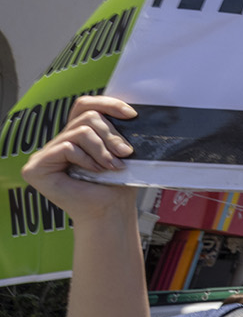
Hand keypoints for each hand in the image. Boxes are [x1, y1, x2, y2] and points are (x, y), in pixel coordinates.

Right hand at [22, 96, 140, 221]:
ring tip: (113, 166)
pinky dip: (87, 159)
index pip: (84, 105)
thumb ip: (113, 130)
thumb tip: (127, 109)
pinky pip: (67, 147)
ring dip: (103, 149)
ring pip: (80, 131)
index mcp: (75, 136)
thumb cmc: (116, 185)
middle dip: (111, 134)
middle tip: (126, 152)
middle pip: (86, 116)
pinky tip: (95, 172)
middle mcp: (58, 142)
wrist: (110, 212)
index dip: (108, 104)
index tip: (132, 115)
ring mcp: (44, 155)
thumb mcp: (118, 150)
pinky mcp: (36, 168)